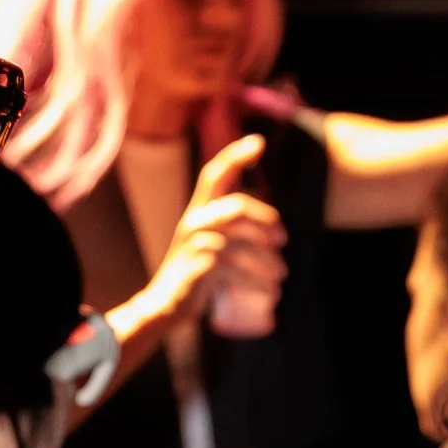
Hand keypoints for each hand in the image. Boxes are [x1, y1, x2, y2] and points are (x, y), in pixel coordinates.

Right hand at [137, 132, 286, 333]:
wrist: (164, 304)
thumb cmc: (195, 274)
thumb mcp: (209, 244)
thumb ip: (231, 231)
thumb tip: (275, 230)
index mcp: (197, 212)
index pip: (213, 175)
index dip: (234, 156)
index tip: (257, 142)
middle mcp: (194, 223)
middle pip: (238, 208)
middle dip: (267, 221)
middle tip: (283, 240)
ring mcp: (196, 245)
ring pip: (243, 244)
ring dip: (268, 262)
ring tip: (281, 276)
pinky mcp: (200, 269)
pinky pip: (237, 270)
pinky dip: (259, 281)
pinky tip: (270, 291)